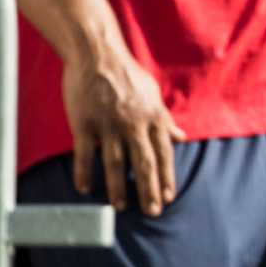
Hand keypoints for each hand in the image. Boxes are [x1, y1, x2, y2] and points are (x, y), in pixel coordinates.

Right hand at [61, 34, 186, 216]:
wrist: (98, 55)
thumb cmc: (127, 75)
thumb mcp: (153, 95)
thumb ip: (165, 120)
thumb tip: (181, 136)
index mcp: (154, 117)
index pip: (164, 154)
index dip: (166, 177)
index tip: (168, 197)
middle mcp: (135, 124)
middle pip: (144, 163)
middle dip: (149, 189)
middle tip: (152, 211)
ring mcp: (109, 125)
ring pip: (116, 163)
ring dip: (118, 187)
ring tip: (121, 206)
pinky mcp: (85, 123)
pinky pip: (84, 153)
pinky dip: (84, 172)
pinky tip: (85, 189)